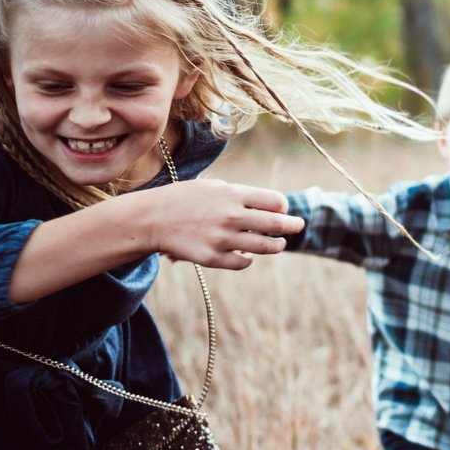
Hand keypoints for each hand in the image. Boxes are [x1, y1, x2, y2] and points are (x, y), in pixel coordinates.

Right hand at [136, 180, 302, 269]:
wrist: (151, 218)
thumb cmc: (184, 199)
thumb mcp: (214, 187)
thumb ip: (241, 196)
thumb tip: (271, 206)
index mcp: (233, 194)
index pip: (275, 201)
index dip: (282, 206)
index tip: (281, 209)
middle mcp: (232, 216)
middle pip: (277, 224)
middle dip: (293, 225)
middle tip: (298, 225)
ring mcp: (223, 239)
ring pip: (266, 246)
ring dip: (277, 245)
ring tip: (279, 244)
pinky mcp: (212, 258)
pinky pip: (243, 262)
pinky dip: (249, 259)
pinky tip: (248, 255)